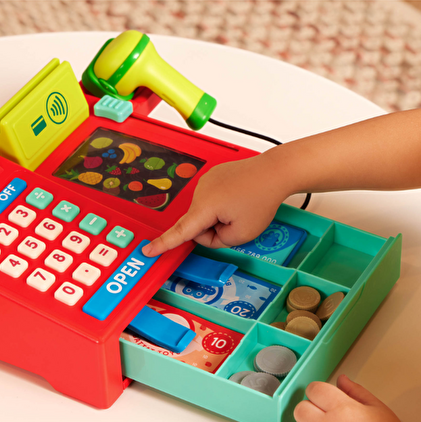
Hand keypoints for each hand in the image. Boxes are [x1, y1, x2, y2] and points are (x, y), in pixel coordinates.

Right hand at [143, 152, 289, 256]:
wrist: (274, 172)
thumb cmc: (262, 199)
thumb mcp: (242, 234)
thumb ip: (218, 241)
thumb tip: (207, 233)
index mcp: (204, 207)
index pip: (180, 232)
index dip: (163, 244)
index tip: (147, 250)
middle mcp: (200, 191)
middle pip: (197, 225)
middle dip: (214, 230)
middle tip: (238, 221)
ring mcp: (206, 182)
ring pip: (205, 213)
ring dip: (219, 216)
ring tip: (241, 206)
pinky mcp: (212, 176)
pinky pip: (211, 200)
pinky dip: (222, 204)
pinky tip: (238, 197)